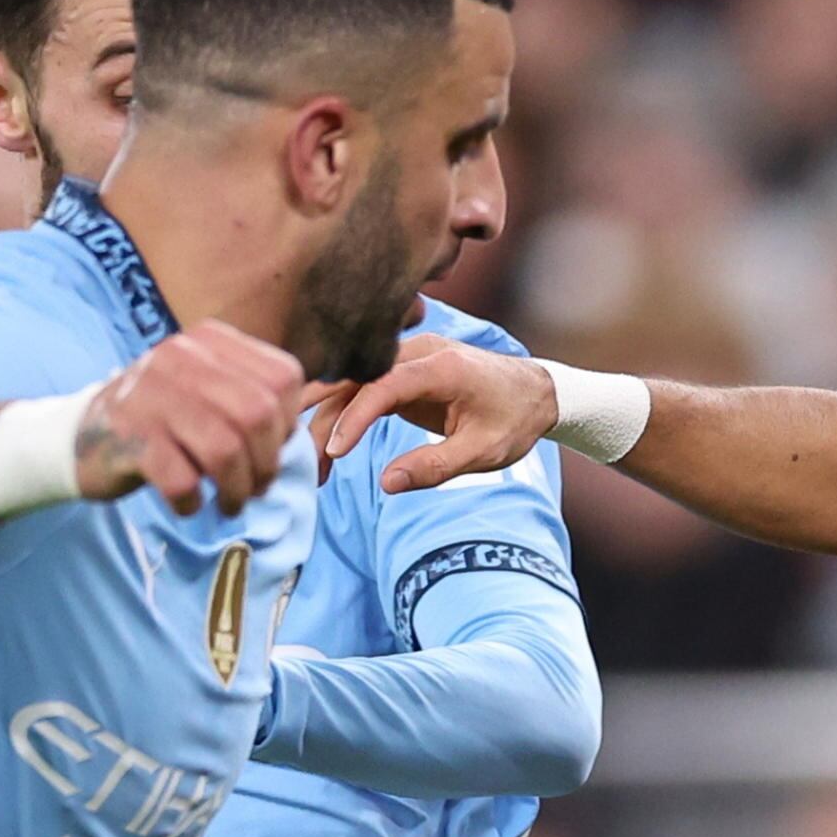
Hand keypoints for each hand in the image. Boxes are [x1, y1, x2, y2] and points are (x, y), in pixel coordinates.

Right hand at [77, 319, 310, 515]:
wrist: (81, 437)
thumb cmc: (161, 422)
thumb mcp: (206, 393)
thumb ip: (251, 398)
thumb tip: (299, 431)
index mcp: (208, 341)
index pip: (283, 378)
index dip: (289, 423)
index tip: (271, 449)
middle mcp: (179, 357)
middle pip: (258, 415)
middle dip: (267, 465)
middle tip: (254, 489)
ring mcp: (150, 394)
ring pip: (224, 449)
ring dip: (236, 490)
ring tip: (228, 504)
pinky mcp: (128, 436)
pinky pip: (182, 479)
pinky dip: (192, 502)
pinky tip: (187, 504)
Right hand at [317, 334, 556, 498]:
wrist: (535, 393)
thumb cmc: (513, 421)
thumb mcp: (483, 452)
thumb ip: (436, 466)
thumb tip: (388, 483)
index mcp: (440, 367)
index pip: (383, 385)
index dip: (354, 418)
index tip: (335, 452)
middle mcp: (417, 353)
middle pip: (354, 380)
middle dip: (322, 418)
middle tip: (301, 461)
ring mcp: (405, 359)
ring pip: (350, 385)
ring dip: (325, 421)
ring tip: (312, 467)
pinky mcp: (400, 373)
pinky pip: (360, 390)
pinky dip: (340, 416)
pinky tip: (325, 448)